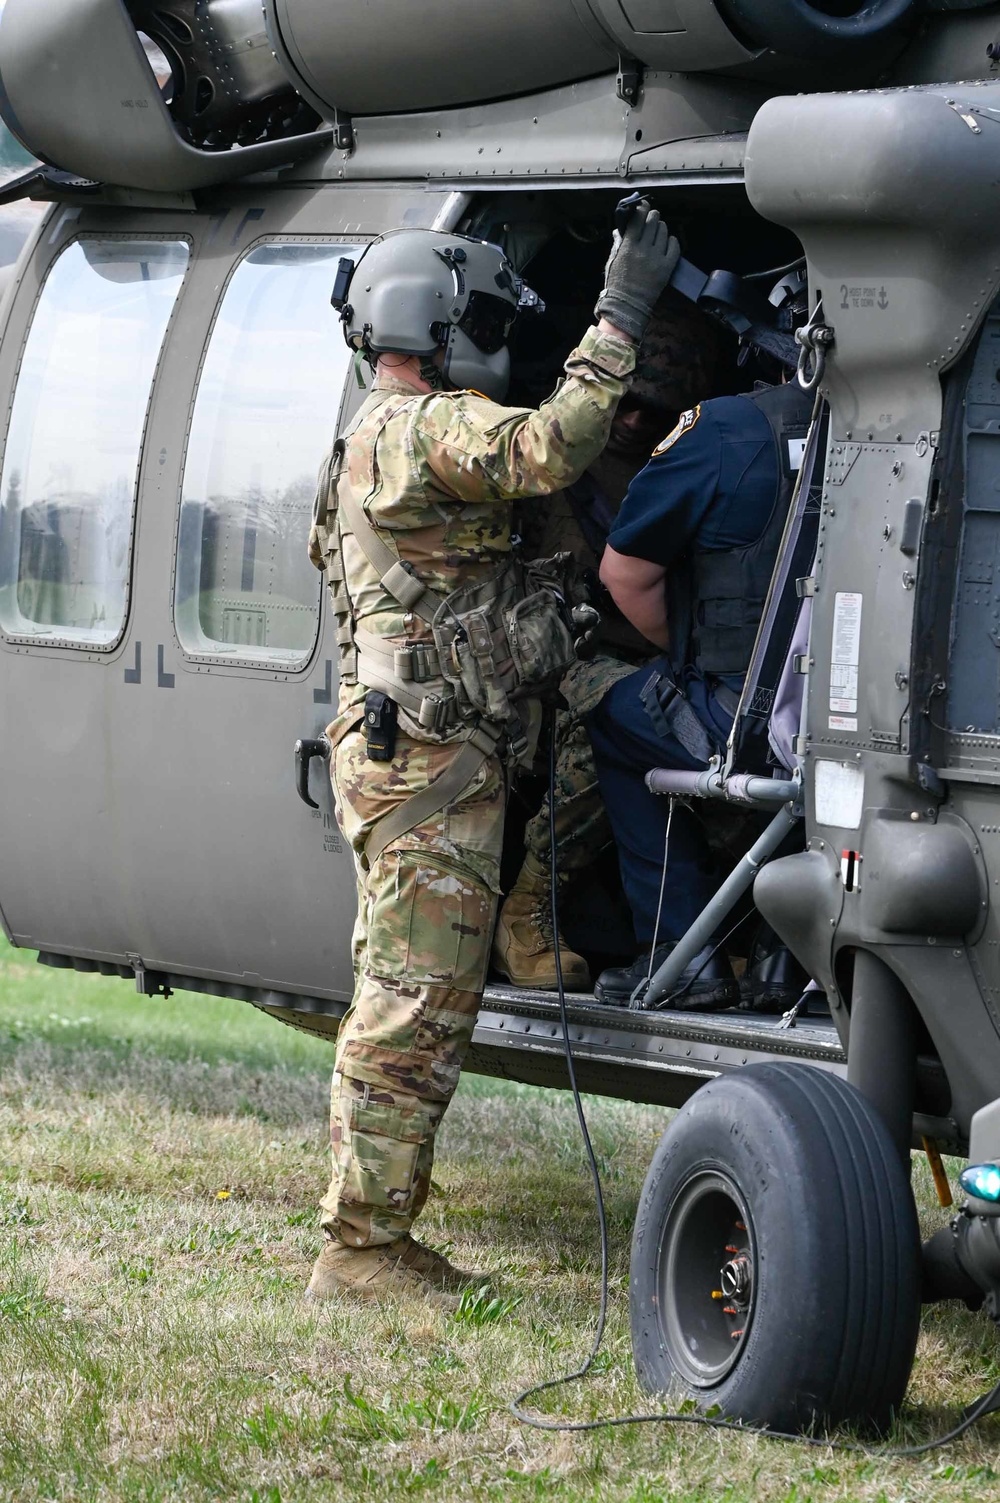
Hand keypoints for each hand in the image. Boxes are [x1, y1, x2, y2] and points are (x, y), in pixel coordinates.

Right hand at [594, 201, 679, 344]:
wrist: (628, 306)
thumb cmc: (617, 283)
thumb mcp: (613, 261)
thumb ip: (619, 243)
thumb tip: (622, 227)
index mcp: (628, 247)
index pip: (637, 219)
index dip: (641, 209)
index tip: (643, 206)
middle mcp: (643, 250)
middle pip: (652, 221)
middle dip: (652, 217)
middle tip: (651, 218)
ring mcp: (657, 258)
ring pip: (663, 231)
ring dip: (660, 228)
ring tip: (657, 232)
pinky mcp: (667, 267)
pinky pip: (674, 245)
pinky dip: (671, 241)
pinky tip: (667, 242)